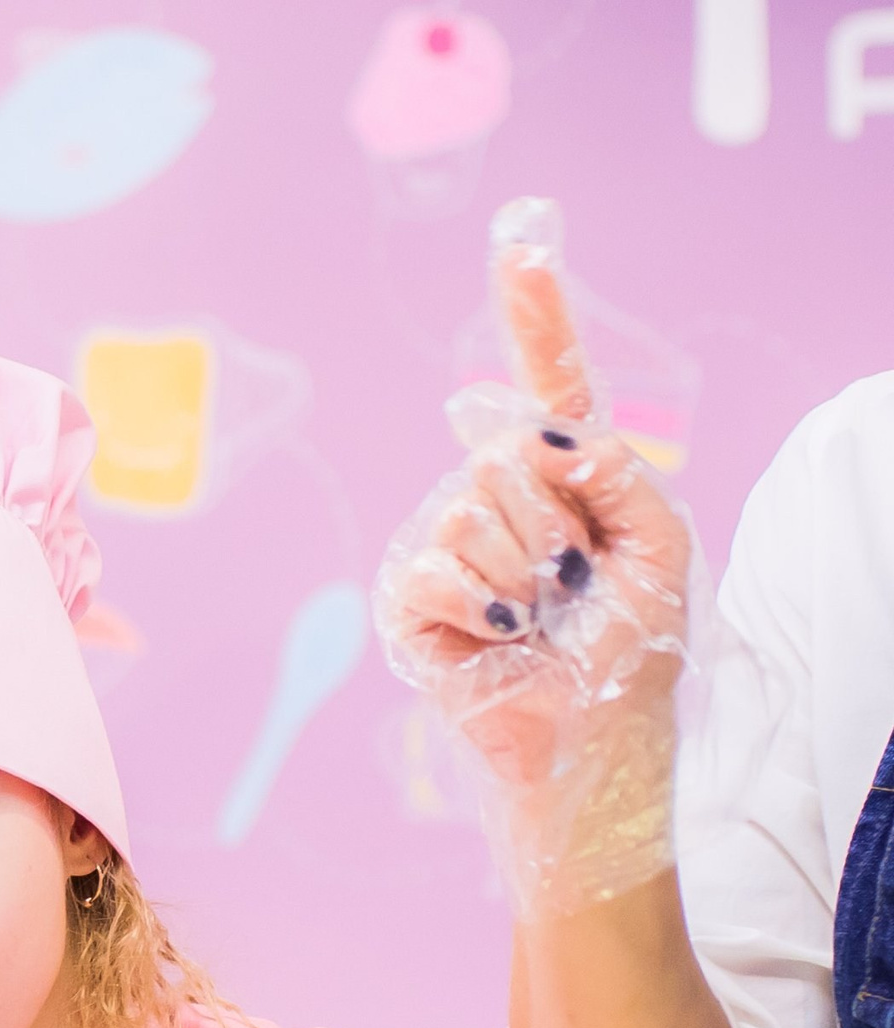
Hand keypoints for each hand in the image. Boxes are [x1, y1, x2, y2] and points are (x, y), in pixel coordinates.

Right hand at [376, 197, 694, 913]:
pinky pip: (436, 565)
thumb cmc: (629, 653)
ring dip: (524, 577)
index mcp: (565, 477)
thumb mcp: (663, 551)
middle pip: (508, 451)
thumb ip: (625, 476)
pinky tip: (497, 638)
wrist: (586, 742)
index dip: (534, 312)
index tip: (522, 240)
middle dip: (557, 524)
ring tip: (536, 623)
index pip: (547, 380)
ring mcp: (444, 541)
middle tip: (570, 589)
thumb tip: (550, 436)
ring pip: (474, 511)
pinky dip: (480, 606)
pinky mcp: (410, 594)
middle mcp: (495, 497)